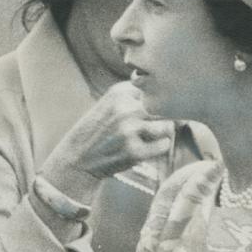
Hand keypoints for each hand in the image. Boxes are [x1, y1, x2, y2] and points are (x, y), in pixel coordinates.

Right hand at [42, 81, 175, 203]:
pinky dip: (158, 149)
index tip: (145, 115)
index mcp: (119, 92)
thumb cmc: (98, 132)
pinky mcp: (134, 151)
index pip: (155, 92)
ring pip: (167, 126)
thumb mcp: (110, 104)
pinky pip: (164, 146)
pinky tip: (144, 151)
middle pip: (165, 108)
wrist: (76, 159)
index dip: (155, 104)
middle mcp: (124, 108)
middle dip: (163, 119)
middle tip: (149, 131)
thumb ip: (136, 98)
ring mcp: (129, 130)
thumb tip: (175, 99)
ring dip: (161, 135)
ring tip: (145, 140)